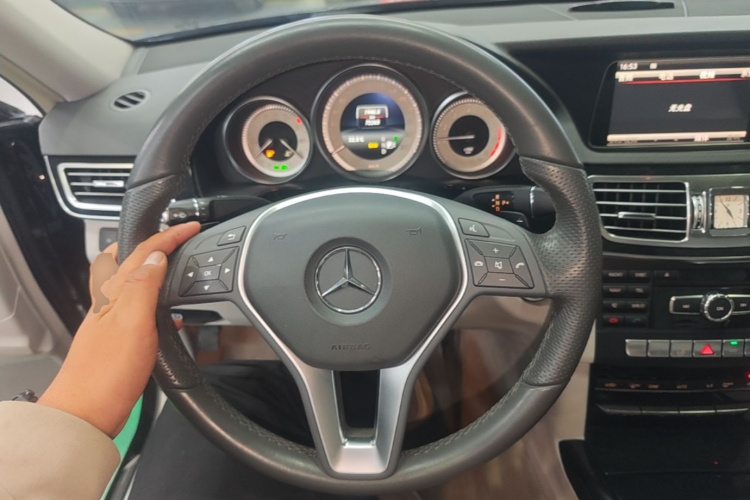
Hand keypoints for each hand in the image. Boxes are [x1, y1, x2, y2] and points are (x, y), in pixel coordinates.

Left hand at [38, 222, 200, 436]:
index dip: (168, 236)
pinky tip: (170, 316)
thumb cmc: (106, 373)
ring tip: (175, 267)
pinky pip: (140, 309)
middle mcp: (110, 303)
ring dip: (155, 270)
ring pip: (134, 284)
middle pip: (129, 261)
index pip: (143, 252)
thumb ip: (144, 285)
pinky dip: (157, 302)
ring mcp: (113, 321)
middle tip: (176, 238)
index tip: (191, 227)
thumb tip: (157, 256)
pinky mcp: (120, 341)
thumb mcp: (132, 322)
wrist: (86, 414)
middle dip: (152, 244)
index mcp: (113, 293)